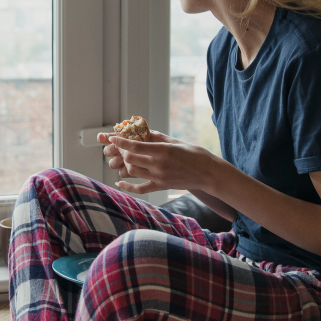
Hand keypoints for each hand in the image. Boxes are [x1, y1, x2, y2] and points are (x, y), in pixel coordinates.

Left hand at [97, 130, 218, 195]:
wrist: (208, 173)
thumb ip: (157, 137)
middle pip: (131, 158)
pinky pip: (140, 188)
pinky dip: (128, 186)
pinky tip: (119, 182)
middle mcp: (159, 164)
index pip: (135, 145)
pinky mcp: (161, 186)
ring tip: (125, 158)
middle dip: (122, 151)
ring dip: (125, 164)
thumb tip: (142, 131)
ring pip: (132, 171)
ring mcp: (159, 177)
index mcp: (163, 150)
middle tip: (120, 147)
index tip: (112, 137)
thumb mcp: (175, 141)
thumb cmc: (194, 154)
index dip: (121, 141)